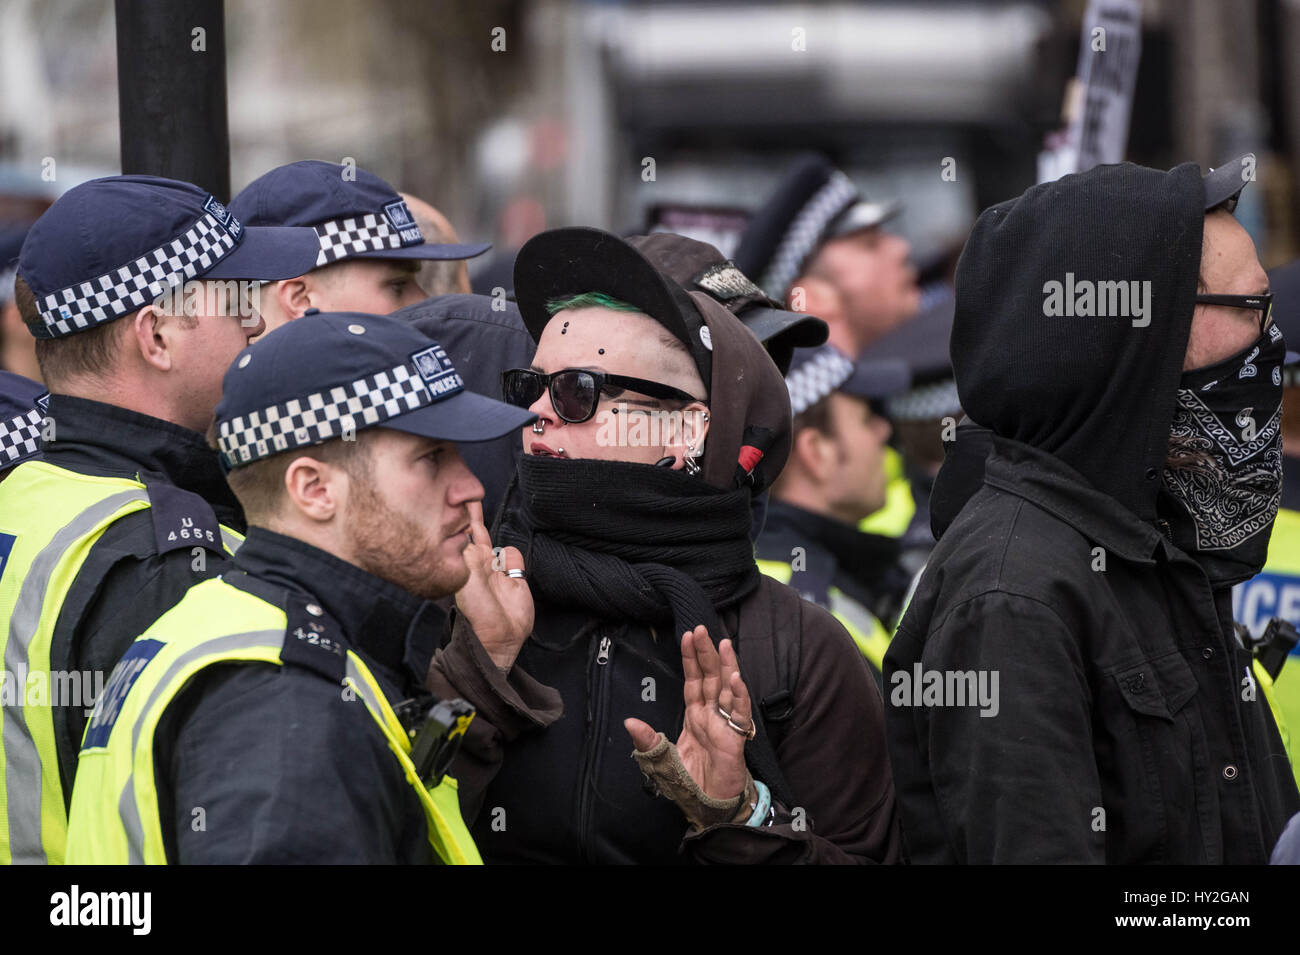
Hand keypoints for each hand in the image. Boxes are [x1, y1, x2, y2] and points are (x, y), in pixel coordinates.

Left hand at [454, 500, 533, 669]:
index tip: (451, 495)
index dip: (457, 515)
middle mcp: (479, 562)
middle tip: (468, 492)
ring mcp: (497, 568)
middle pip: (476, 530)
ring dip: (500, 551)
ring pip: (500, 545)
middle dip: (473, 511)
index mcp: (463, 563)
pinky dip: (515, 564)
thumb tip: (468, 533)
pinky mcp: (516, 574)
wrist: (500, 636)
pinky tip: (512, 578)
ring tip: (498, 572)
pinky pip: (515, 557)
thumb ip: (469, 555)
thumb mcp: (466, 581)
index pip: (458, 533)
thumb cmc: (477, 611)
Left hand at [625, 625, 751, 801]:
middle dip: (707, 653)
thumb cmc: (689, 783)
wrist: (707, 808)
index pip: (693, 681)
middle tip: (702, 629)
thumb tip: (630, 721)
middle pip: (711, 678)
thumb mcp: (660, 762)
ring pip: (728, 689)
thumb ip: (648, 742)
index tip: (687, 636)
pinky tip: (736, 679)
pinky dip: (739, 696)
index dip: (691, 659)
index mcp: (694, 716)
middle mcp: (711, 716)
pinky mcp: (735, 740)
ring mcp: (725, 725)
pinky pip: (739, 714)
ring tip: (724, 644)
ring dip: (727, 666)